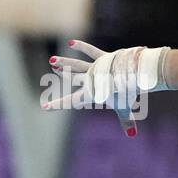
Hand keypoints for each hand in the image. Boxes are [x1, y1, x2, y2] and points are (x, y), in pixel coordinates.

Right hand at [45, 40, 164, 136]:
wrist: (131, 74)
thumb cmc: (126, 93)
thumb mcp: (125, 108)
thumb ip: (127, 121)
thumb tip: (132, 135)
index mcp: (90, 93)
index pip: (71, 101)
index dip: (58, 104)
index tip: (45, 107)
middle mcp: (90, 80)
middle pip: (72, 78)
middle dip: (62, 74)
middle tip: (51, 70)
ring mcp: (96, 68)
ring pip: (76, 65)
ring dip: (64, 63)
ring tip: (52, 60)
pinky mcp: (104, 58)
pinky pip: (91, 51)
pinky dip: (82, 47)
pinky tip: (71, 43)